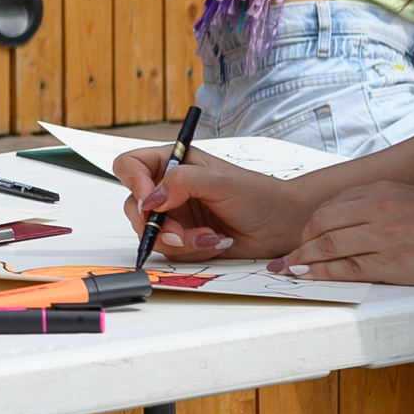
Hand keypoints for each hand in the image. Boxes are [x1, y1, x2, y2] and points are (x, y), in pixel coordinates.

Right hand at [114, 146, 311, 259]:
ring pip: (150, 233)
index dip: (134, 183)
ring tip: (209, 237)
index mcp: (173, 163)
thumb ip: (183, 182)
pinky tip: (214, 242)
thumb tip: (152, 199)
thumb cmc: (260, 195)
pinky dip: (191, 250)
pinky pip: (170, 250)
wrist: (283, 226)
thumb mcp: (221, 180)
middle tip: (178, 233)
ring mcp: (175, 215)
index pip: (131, 166)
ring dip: (179, 240)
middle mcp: (168, 188)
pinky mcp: (184, 238)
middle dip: (156, 224)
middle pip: (134, 206)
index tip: (151, 202)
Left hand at [272, 182, 413, 284]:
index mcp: (381, 191)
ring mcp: (386, 237)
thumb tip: (340, 219)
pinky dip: (323, 274)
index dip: (307, 226)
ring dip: (303, 261)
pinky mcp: (396, 264)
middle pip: (320, 225)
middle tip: (291, 258)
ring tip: (291, 270)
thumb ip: (374, 205)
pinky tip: (311, 278)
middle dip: (300, 243)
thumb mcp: (407, 199)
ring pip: (328, 247)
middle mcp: (380, 209)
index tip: (299, 239)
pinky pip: (348, 269)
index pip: (328, 207)